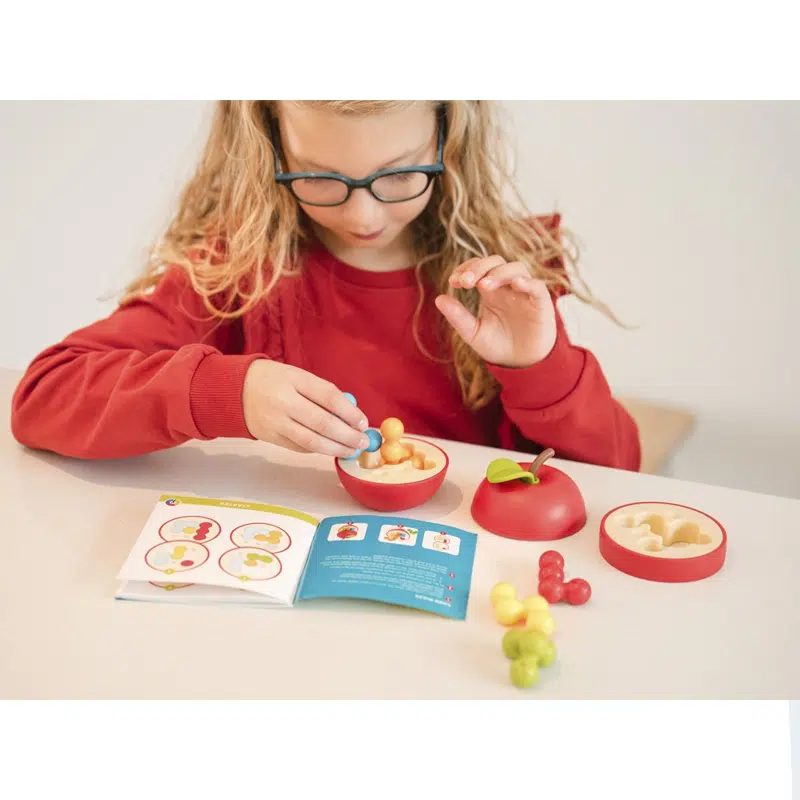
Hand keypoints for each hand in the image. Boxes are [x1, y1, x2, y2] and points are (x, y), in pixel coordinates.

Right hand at [242, 360, 369, 456]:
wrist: (234, 389)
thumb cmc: (274, 381)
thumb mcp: (298, 376)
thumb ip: (322, 393)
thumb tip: (352, 415)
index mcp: (294, 379)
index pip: (329, 397)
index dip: (350, 412)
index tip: (363, 423)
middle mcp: (284, 401)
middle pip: (323, 423)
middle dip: (348, 436)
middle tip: (363, 442)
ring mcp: (275, 422)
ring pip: (312, 442)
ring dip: (336, 449)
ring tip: (351, 450)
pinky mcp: (270, 438)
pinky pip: (300, 448)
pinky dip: (318, 450)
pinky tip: (330, 449)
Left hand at [434, 255, 557, 367]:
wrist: (521, 364)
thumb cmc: (497, 345)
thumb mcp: (473, 333)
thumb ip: (458, 317)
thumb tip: (438, 299)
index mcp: (491, 290)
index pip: (479, 267)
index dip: (466, 268)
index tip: (454, 281)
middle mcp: (508, 287)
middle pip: (495, 262)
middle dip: (479, 268)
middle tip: (465, 282)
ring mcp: (525, 293)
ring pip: (516, 268)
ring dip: (498, 273)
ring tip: (483, 286)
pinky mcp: (541, 303)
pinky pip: (537, 286)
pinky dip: (527, 282)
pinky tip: (515, 285)